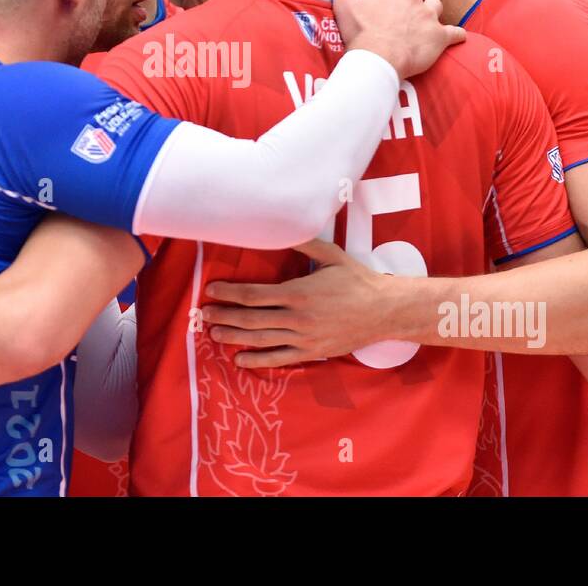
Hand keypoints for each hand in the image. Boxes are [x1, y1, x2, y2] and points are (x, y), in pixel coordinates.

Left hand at [202, 239, 407, 367]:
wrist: (384, 311)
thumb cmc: (357, 280)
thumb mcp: (332, 255)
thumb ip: (305, 243)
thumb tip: (284, 226)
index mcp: (298, 292)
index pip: (254, 295)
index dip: (229, 294)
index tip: (212, 291)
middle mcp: (297, 317)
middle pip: (251, 319)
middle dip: (224, 316)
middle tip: (204, 315)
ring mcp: (303, 338)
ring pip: (261, 339)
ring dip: (234, 337)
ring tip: (214, 334)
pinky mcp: (311, 352)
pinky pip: (280, 359)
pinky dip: (258, 360)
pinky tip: (240, 359)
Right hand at [331, 0, 465, 77]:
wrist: (379, 59)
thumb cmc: (360, 34)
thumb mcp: (342, 6)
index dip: (382, 0)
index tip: (377, 14)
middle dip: (406, 6)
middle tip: (396, 23)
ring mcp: (428, 16)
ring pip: (434, 7)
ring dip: (430, 14)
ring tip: (422, 26)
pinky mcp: (440, 36)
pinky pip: (455, 33)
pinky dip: (455, 35)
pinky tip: (456, 38)